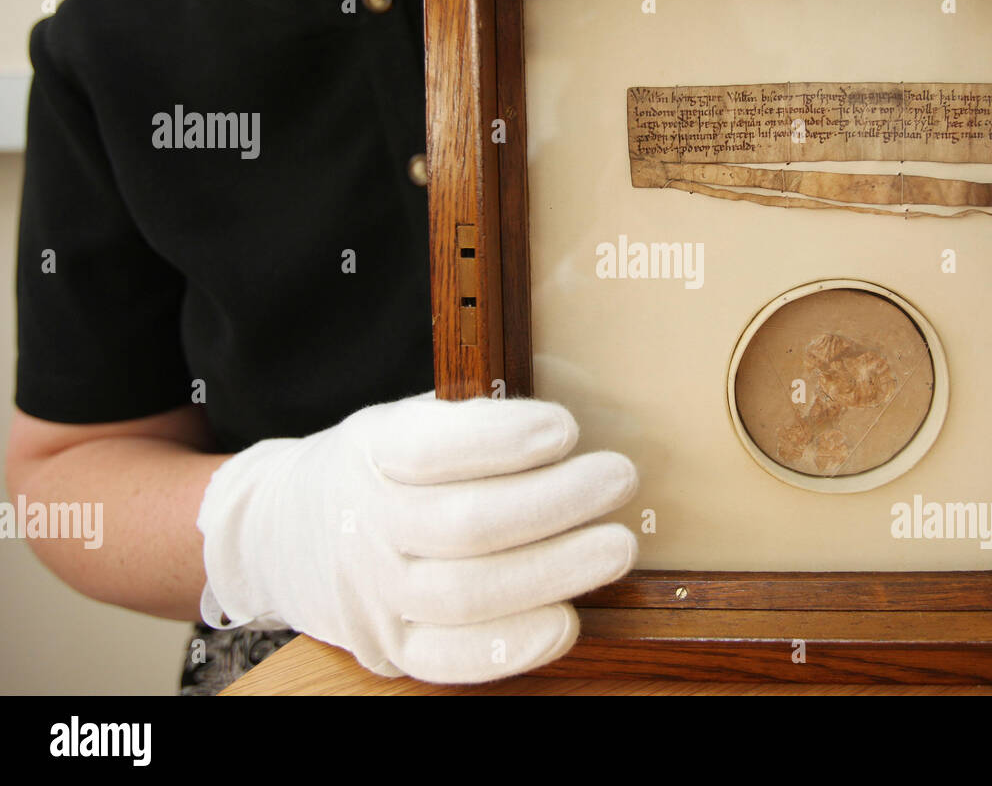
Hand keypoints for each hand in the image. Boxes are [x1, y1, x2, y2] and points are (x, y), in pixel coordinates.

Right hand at [196, 392, 636, 683]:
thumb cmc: (382, 469)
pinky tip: (567, 621)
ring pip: (466, 593)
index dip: (502, 440)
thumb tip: (570, 425)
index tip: (565, 428)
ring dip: (552, 571)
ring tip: (617, 546)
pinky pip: (450, 659)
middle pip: (465, 524)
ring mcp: (377, 593)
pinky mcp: (394, 647)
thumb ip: (469, 422)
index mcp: (372, 452)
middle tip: (617, 479)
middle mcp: (367, 524)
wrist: (286, 534)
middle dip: (554, 502)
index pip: (431, 449)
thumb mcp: (405, 420)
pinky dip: (512, 646)